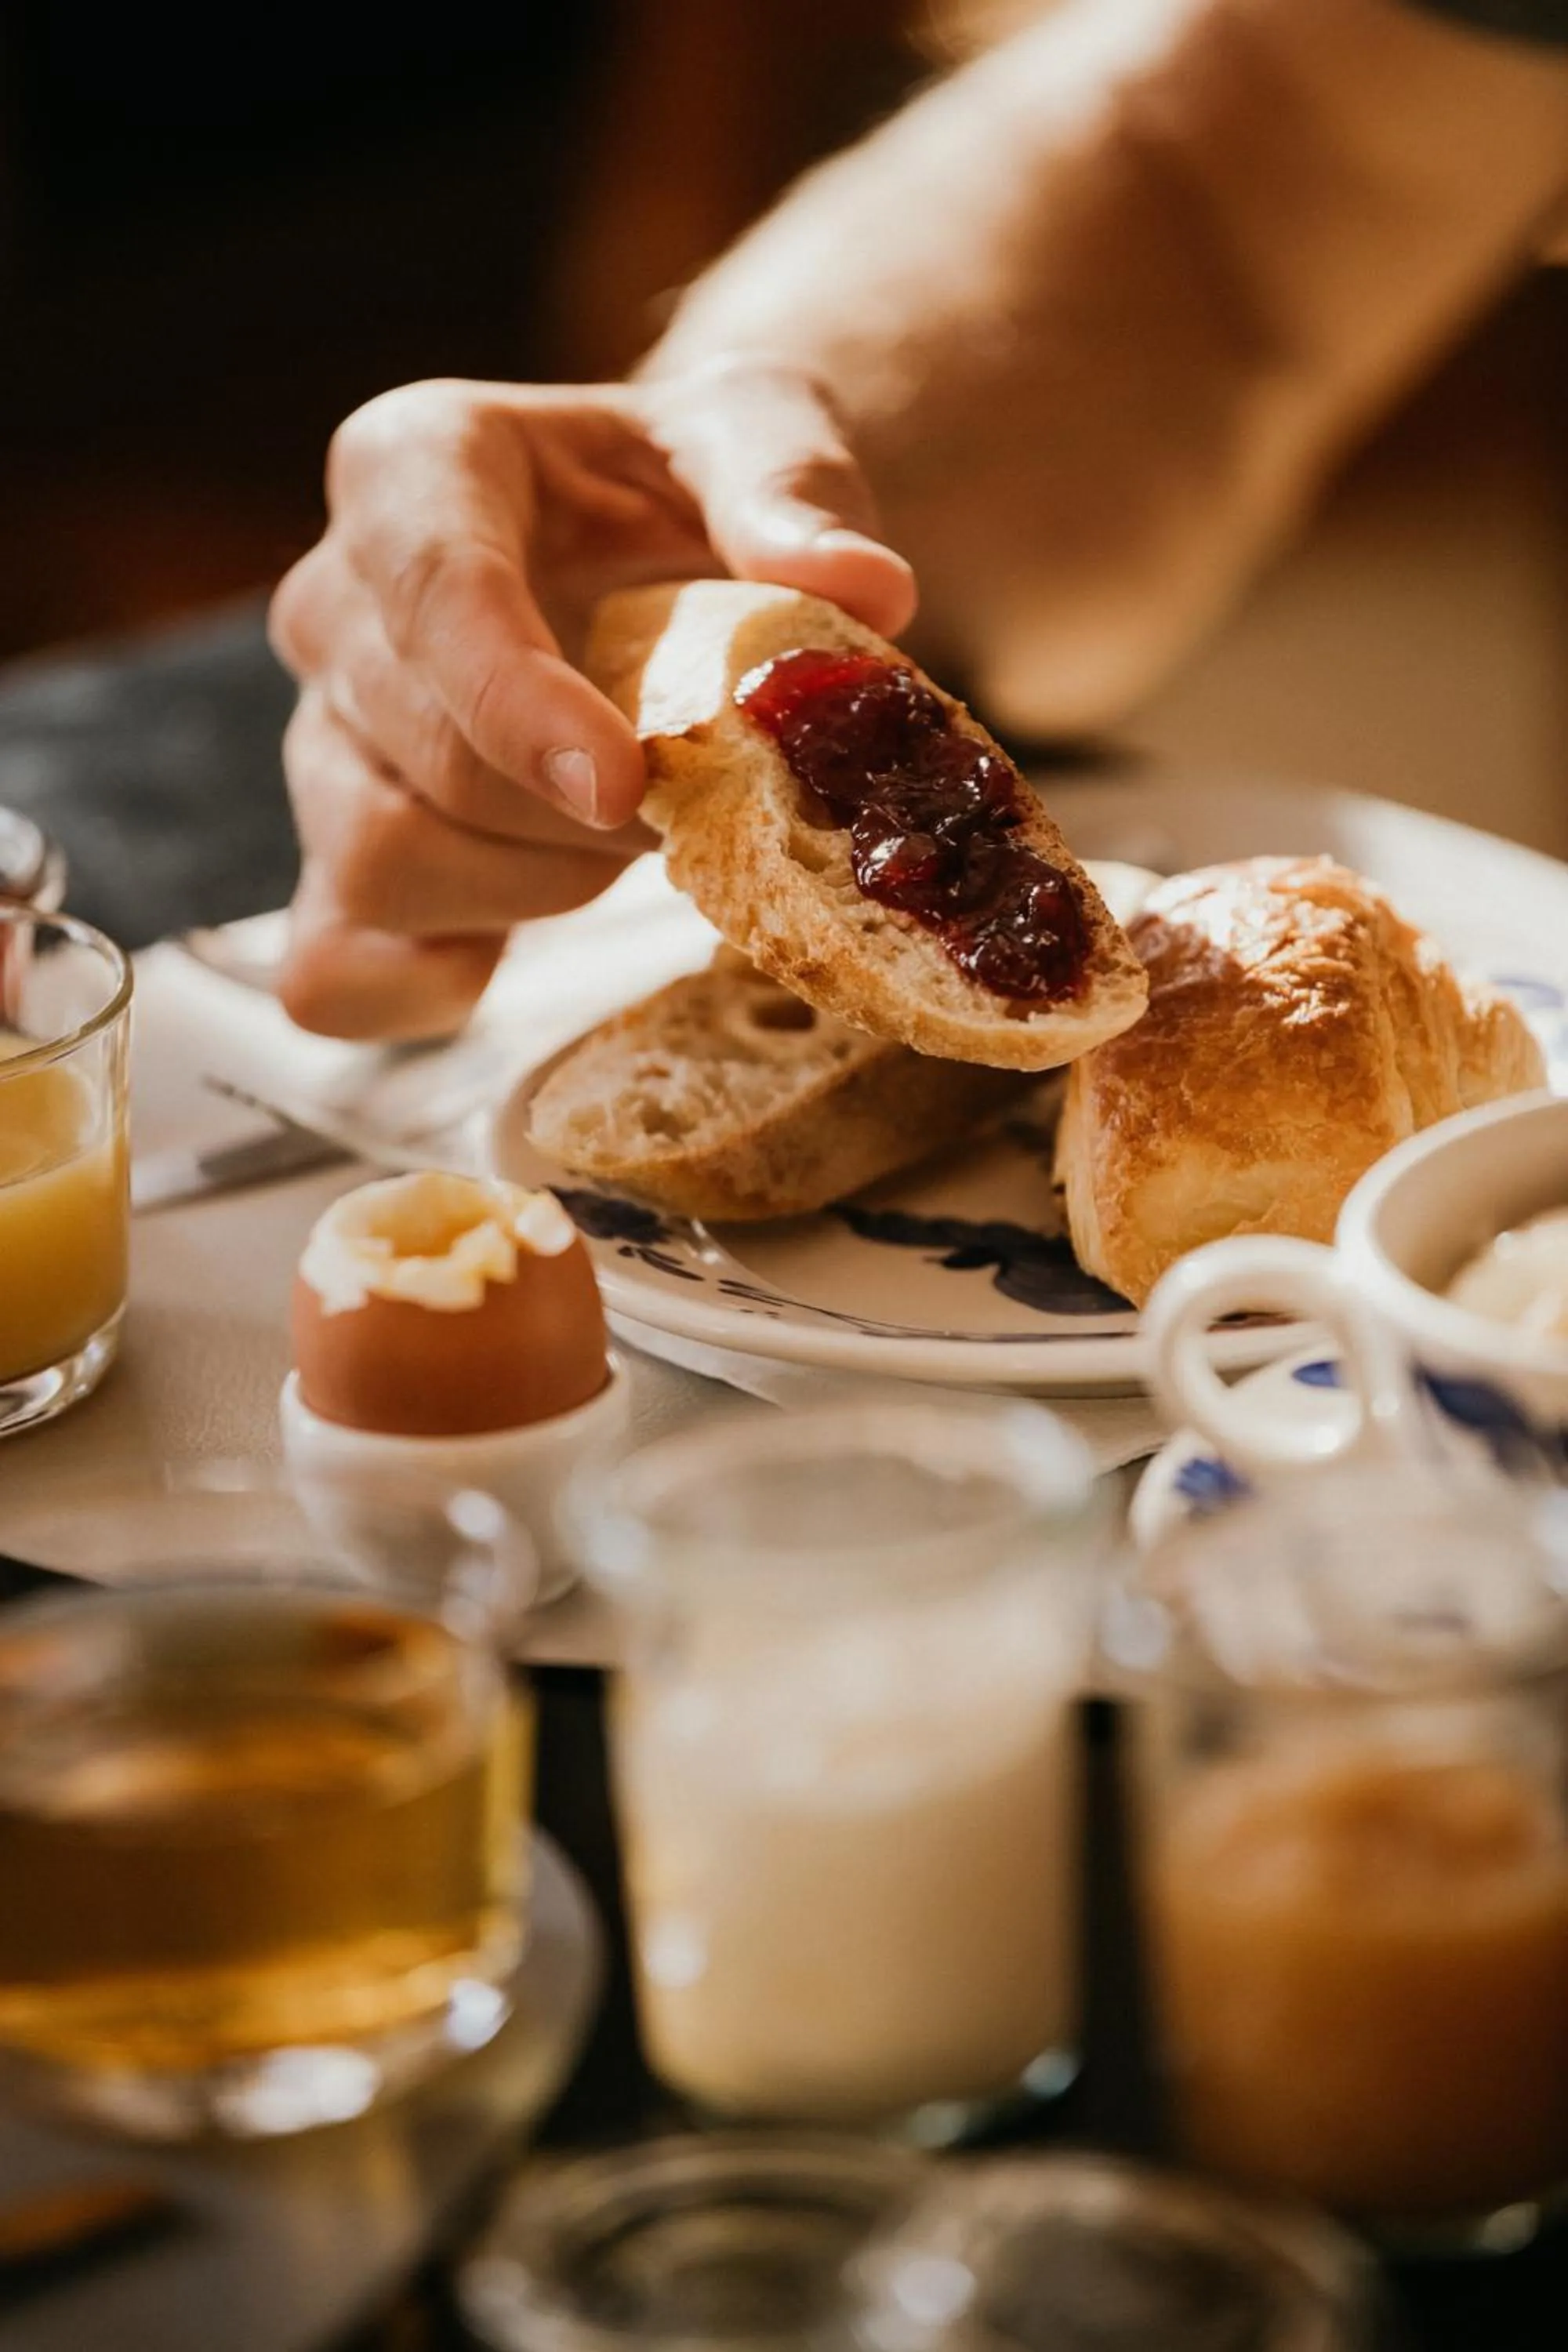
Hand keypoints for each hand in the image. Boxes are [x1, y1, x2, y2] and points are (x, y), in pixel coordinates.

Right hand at [269, 363, 914, 1037]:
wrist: (646, 541)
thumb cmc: (684, 486)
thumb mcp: (756, 435)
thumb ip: (795, 494)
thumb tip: (867, 588)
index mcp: (412, 469)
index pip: (436, 594)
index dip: (519, 706)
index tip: (624, 786)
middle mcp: (334, 605)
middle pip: (431, 759)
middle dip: (581, 816)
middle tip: (700, 802)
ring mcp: (322, 740)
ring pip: (382, 863)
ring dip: (534, 891)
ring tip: (631, 842)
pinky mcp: (334, 854)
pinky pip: (333, 967)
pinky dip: (422, 987)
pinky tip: (513, 953)